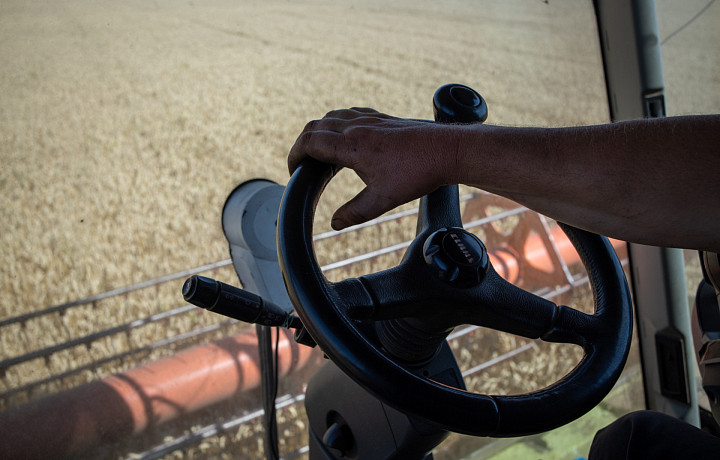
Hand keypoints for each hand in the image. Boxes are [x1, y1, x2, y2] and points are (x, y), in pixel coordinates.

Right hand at [288, 108, 458, 229]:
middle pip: (316, 126)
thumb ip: (356, 212)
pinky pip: (350, 113)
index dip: (295, 155)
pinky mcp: (383, 118)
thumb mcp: (384, 199)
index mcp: (353, 144)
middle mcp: (358, 126)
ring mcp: (371, 119)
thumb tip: (335, 223)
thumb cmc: (418, 173)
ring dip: (318, 131)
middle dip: (302, 144)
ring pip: (332, 117)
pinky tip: (344, 136)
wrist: (448, 150)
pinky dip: (337, 123)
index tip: (293, 170)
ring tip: (318, 152)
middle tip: (301, 164)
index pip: (311, 142)